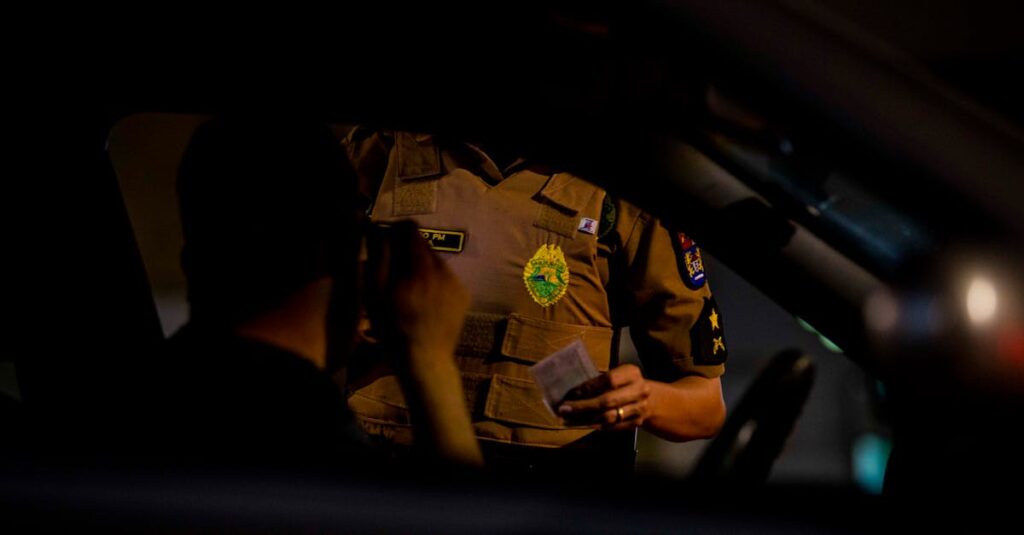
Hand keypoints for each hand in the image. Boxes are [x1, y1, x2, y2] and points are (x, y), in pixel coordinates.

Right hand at [364, 220, 469, 359]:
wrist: (425, 359)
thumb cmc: (393, 327)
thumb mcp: (376, 294)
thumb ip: (379, 258)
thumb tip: (379, 230)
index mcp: (421, 267)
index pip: (411, 230)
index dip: (396, 230)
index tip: (386, 240)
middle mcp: (443, 270)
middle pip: (424, 245)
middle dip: (408, 251)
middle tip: (395, 271)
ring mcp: (457, 282)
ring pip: (436, 262)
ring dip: (421, 267)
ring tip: (410, 290)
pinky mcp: (464, 295)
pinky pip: (446, 278)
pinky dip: (435, 282)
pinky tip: (426, 301)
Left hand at [556, 364, 651, 431]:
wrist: (651, 400)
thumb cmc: (626, 384)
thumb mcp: (618, 375)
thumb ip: (600, 381)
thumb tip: (573, 392)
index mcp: (632, 373)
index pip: (608, 380)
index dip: (588, 387)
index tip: (571, 393)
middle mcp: (639, 391)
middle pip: (607, 401)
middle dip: (582, 407)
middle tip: (564, 409)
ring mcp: (639, 409)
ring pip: (608, 417)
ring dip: (585, 419)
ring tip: (568, 419)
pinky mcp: (636, 423)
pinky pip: (611, 427)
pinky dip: (594, 425)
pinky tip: (582, 423)